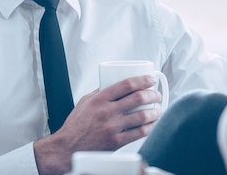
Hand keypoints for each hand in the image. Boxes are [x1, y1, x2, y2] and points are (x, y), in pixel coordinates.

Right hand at [33, 74, 162, 174]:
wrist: (68, 147)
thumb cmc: (76, 125)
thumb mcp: (85, 102)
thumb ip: (100, 92)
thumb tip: (114, 83)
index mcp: (100, 99)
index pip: (126, 85)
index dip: (142, 80)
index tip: (150, 79)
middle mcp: (107, 112)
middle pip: (137, 98)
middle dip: (152, 94)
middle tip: (156, 94)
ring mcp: (113, 127)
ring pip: (142, 116)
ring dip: (154, 111)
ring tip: (157, 109)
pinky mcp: (116, 142)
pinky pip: (139, 133)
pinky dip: (150, 127)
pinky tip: (153, 124)